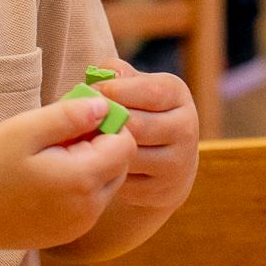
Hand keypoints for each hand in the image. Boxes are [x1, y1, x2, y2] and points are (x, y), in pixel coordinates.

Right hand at [0, 96, 134, 249]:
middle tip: (60, 136)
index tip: (76, 117)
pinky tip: (45, 178)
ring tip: (50, 156)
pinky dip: (78, 186)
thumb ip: (70, 115)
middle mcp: (89, 208)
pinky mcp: (68, 233)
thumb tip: (104, 106)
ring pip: (106, 185)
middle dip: (100, 145)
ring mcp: (79, 225)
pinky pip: (89, 203)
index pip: (125, 144)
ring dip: (90, 165)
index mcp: (82, 180)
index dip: (107, 124)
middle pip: (120, 166)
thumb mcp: (26, 129)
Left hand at [95, 61, 199, 210]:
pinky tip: (95, 163)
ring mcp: (177, 162)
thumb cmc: (137, 112)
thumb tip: (101, 78)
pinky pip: (126, 180)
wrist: (164, 163)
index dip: (113, 91)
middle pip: (136, 125)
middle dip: (105, 122)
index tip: (90, 93)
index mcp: (176, 94)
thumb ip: (115, 74)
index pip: (148, 91)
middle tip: (80, 122)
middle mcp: (185, 127)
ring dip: (102, 149)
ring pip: (130, 155)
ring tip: (84, 141)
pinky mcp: (163, 190)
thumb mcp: (132, 86)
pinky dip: (107, 172)